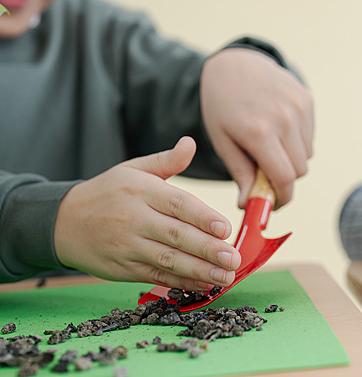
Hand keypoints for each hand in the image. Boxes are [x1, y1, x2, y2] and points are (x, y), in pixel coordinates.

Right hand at [53, 137, 240, 290]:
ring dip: (199, 270)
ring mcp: (127, 246)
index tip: (225, 228)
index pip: (178, 204)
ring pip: (167, 259)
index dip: (203, 217)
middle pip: (176, 235)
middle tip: (233, 258)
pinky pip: (156, 276)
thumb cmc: (107, 192)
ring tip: (225, 277)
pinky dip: (180, 282)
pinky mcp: (122, 269)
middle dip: (207, 249)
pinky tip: (202, 285)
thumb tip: (190, 143)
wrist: (62, 222)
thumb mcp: (133, 169)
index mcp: (140, 191)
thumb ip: (166, 160)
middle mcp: (134, 219)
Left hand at [200, 48, 313, 208]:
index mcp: (259, 132)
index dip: (282, 198)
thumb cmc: (222, 105)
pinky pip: (309, 136)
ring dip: (291, 159)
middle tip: (266, 176)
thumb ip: (240, 173)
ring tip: (269, 147)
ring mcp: (299, 107)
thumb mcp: (222, 140)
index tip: (274, 204)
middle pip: (299, 170)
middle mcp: (284, 119)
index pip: (285, 178)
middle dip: (284, 179)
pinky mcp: (307, 99)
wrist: (234, 64)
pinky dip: (297, 141)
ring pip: (306, 154)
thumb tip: (249, 205)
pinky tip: (278, 129)